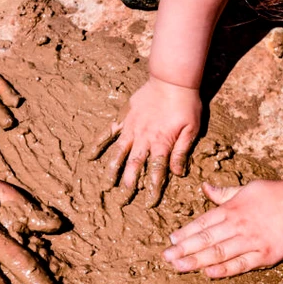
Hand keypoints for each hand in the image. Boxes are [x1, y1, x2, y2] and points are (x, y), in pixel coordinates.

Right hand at [89, 77, 201, 205]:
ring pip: (119, 153)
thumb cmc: (186, 104)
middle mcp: (143, 139)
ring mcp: (131, 128)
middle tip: (123, 201)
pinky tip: (90, 156)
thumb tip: (177, 173)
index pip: (157, 171)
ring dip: (113, 170)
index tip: (148, 204)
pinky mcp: (123, 117)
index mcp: (162, 143)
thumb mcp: (192, 129)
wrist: (172, 79)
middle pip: (135, 166)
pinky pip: (108, 132)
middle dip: (129, 185)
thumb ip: (182, 151)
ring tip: (107, 185)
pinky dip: (98, 144)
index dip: (152, 189)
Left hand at [163, 180, 282, 277]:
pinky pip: (241, 264)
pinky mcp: (264, 255)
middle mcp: (237, 226)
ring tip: (179, 267)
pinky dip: (224, 270)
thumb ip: (225, 192)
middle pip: (205, 239)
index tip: (172, 240)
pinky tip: (208, 274)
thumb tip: (205, 187)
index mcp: (231, 209)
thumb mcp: (247, 188)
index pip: (203, 223)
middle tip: (166, 257)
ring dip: (196, 260)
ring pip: (218, 253)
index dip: (186, 232)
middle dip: (183, 249)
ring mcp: (250, 241)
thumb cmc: (276, 194)